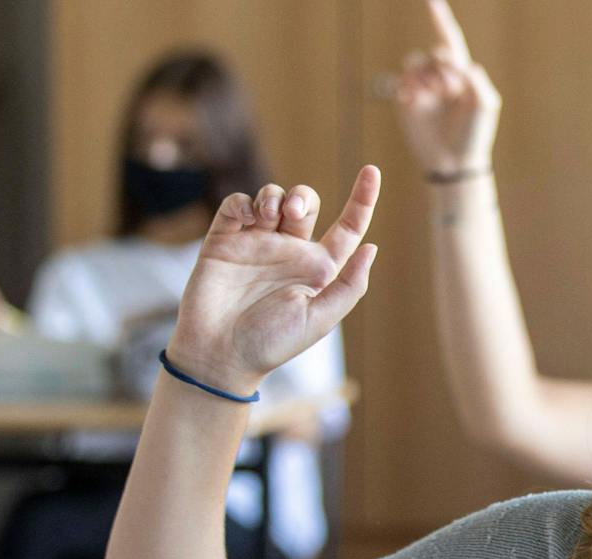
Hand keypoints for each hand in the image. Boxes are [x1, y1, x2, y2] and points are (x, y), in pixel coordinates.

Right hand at [167, 168, 380, 395]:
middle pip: (305, 203)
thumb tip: (371, 247)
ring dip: (273, 196)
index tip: (372, 170)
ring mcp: (256, 244)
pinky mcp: (225, 241)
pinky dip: (244, 203)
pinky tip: (247, 218)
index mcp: (317, 269)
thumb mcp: (320, 319)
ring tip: (268, 215)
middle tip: (293, 211)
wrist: (219, 354)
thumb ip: (349, 285)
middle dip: (302, 196)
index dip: (362, 199)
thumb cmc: (272, 344)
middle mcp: (289, 252)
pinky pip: (237, 205)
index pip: (347, 227)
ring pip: (271, 198)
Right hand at [395, 0, 500, 174]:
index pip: (449, 40)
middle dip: (444, 68)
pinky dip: (409, 85)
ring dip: (427, 75)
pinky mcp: (406, 102)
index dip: (439, 19)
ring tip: (436, 95)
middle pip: (435, 52)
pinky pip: (402, 81)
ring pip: (415, 62)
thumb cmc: (475, 134)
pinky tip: (414, 99)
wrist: (455, 162)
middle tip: (451, 91)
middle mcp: (440, 78)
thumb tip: (456, 62)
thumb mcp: (485, 103)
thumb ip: (474, 77)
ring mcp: (422, 90)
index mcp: (461, 75)